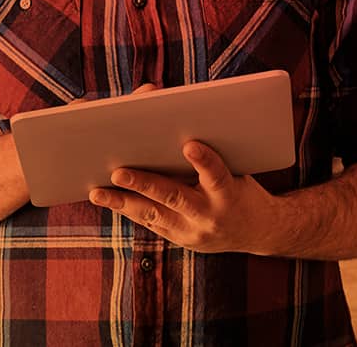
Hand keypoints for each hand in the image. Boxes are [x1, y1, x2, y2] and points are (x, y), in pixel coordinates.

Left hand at [88, 140, 286, 254]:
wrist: (260, 230)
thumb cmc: (242, 185)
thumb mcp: (237, 167)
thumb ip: (211, 149)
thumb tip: (175, 117)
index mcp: (230, 194)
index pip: (218, 176)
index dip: (205, 162)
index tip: (191, 144)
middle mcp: (211, 215)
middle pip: (174, 197)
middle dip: (144, 184)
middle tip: (118, 172)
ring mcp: (193, 232)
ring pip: (153, 214)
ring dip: (122, 202)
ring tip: (96, 192)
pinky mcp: (180, 239)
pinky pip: (149, 223)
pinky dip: (127, 209)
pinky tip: (105, 198)